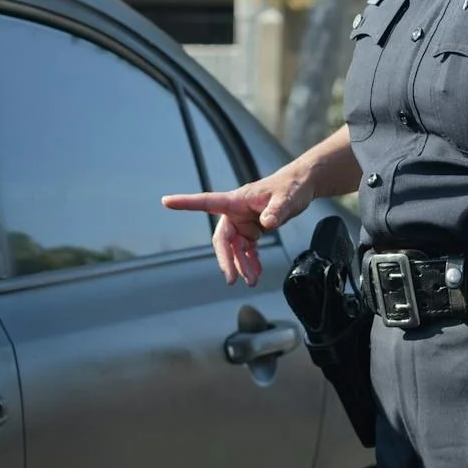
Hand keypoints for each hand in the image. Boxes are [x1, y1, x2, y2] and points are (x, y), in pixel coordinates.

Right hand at [161, 164, 314, 285]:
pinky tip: (256, 273)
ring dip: (242, 265)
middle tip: (232, 279)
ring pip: (235, 249)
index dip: (186, 203)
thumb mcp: (287, 199)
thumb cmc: (291, 187)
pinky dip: (250, 261)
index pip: (207, 201)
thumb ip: (276, 210)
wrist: (301, 186)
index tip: (166, 201)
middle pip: (223, 239)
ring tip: (252, 281)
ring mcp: (243, 222)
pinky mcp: (252, 229)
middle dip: (226, 259)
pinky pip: (246, 249)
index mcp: (236, 200)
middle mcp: (235, 212)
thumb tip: (268, 222)